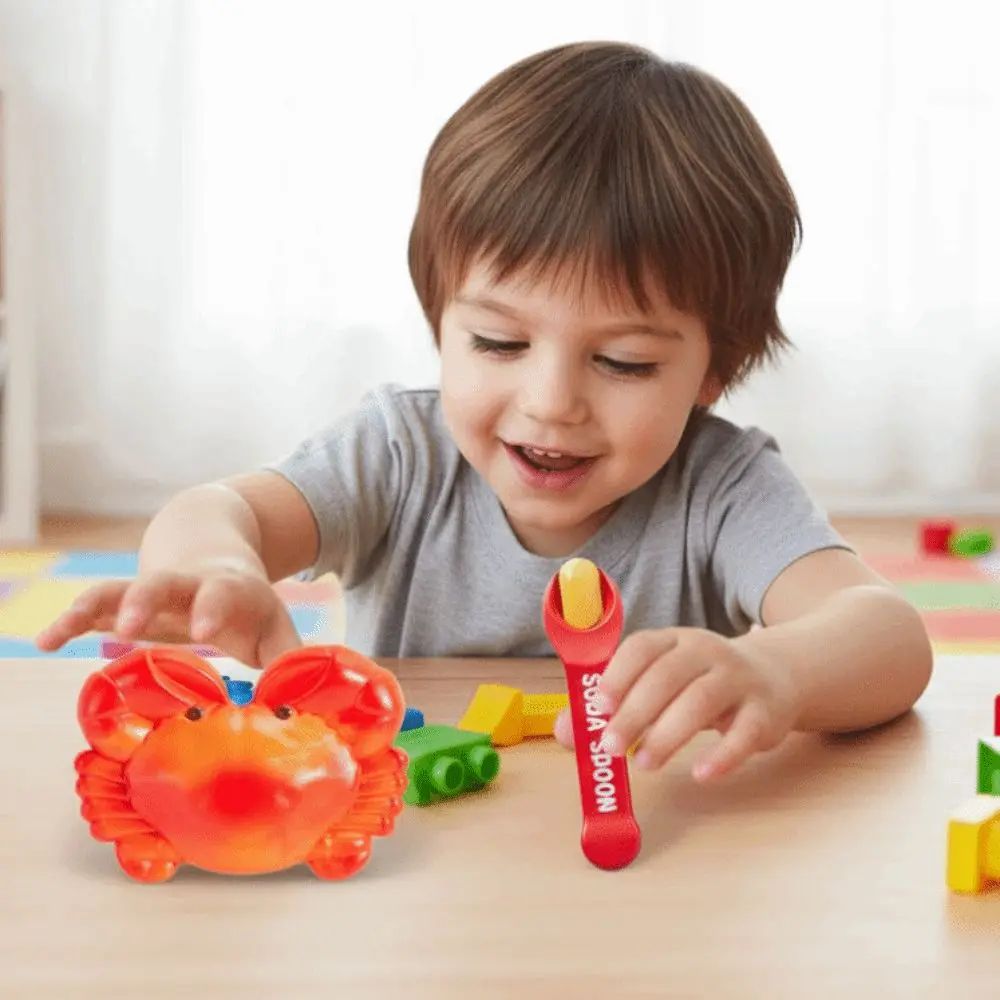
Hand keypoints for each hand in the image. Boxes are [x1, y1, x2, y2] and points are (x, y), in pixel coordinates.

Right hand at [34, 564, 301, 668]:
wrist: (215, 553)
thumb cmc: (247, 605)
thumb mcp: (273, 625)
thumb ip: (288, 659)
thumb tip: (300, 702)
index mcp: (228, 588)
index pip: (221, 593)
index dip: (213, 608)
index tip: (205, 629)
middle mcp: (185, 584)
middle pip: (162, 583)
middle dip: (145, 600)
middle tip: (128, 628)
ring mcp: (150, 589)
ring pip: (117, 588)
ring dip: (93, 606)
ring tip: (62, 629)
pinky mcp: (123, 600)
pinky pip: (92, 605)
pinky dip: (69, 620)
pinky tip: (45, 639)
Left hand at [553, 627, 798, 780]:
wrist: (776, 676)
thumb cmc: (700, 683)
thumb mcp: (660, 684)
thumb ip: (614, 706)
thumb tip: (566, 732)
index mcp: (673, 640)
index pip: (642, 647)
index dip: (617, 674)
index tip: (598, 706)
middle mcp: (705, 652)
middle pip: (667, 676)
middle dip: (635, 712)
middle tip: (611, 747)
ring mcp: (738, 679)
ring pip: (701, 701)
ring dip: (669, 734)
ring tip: (644, 764)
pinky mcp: (764, 712)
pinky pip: (745, 733)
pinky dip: (722, 755)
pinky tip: (700, 773)